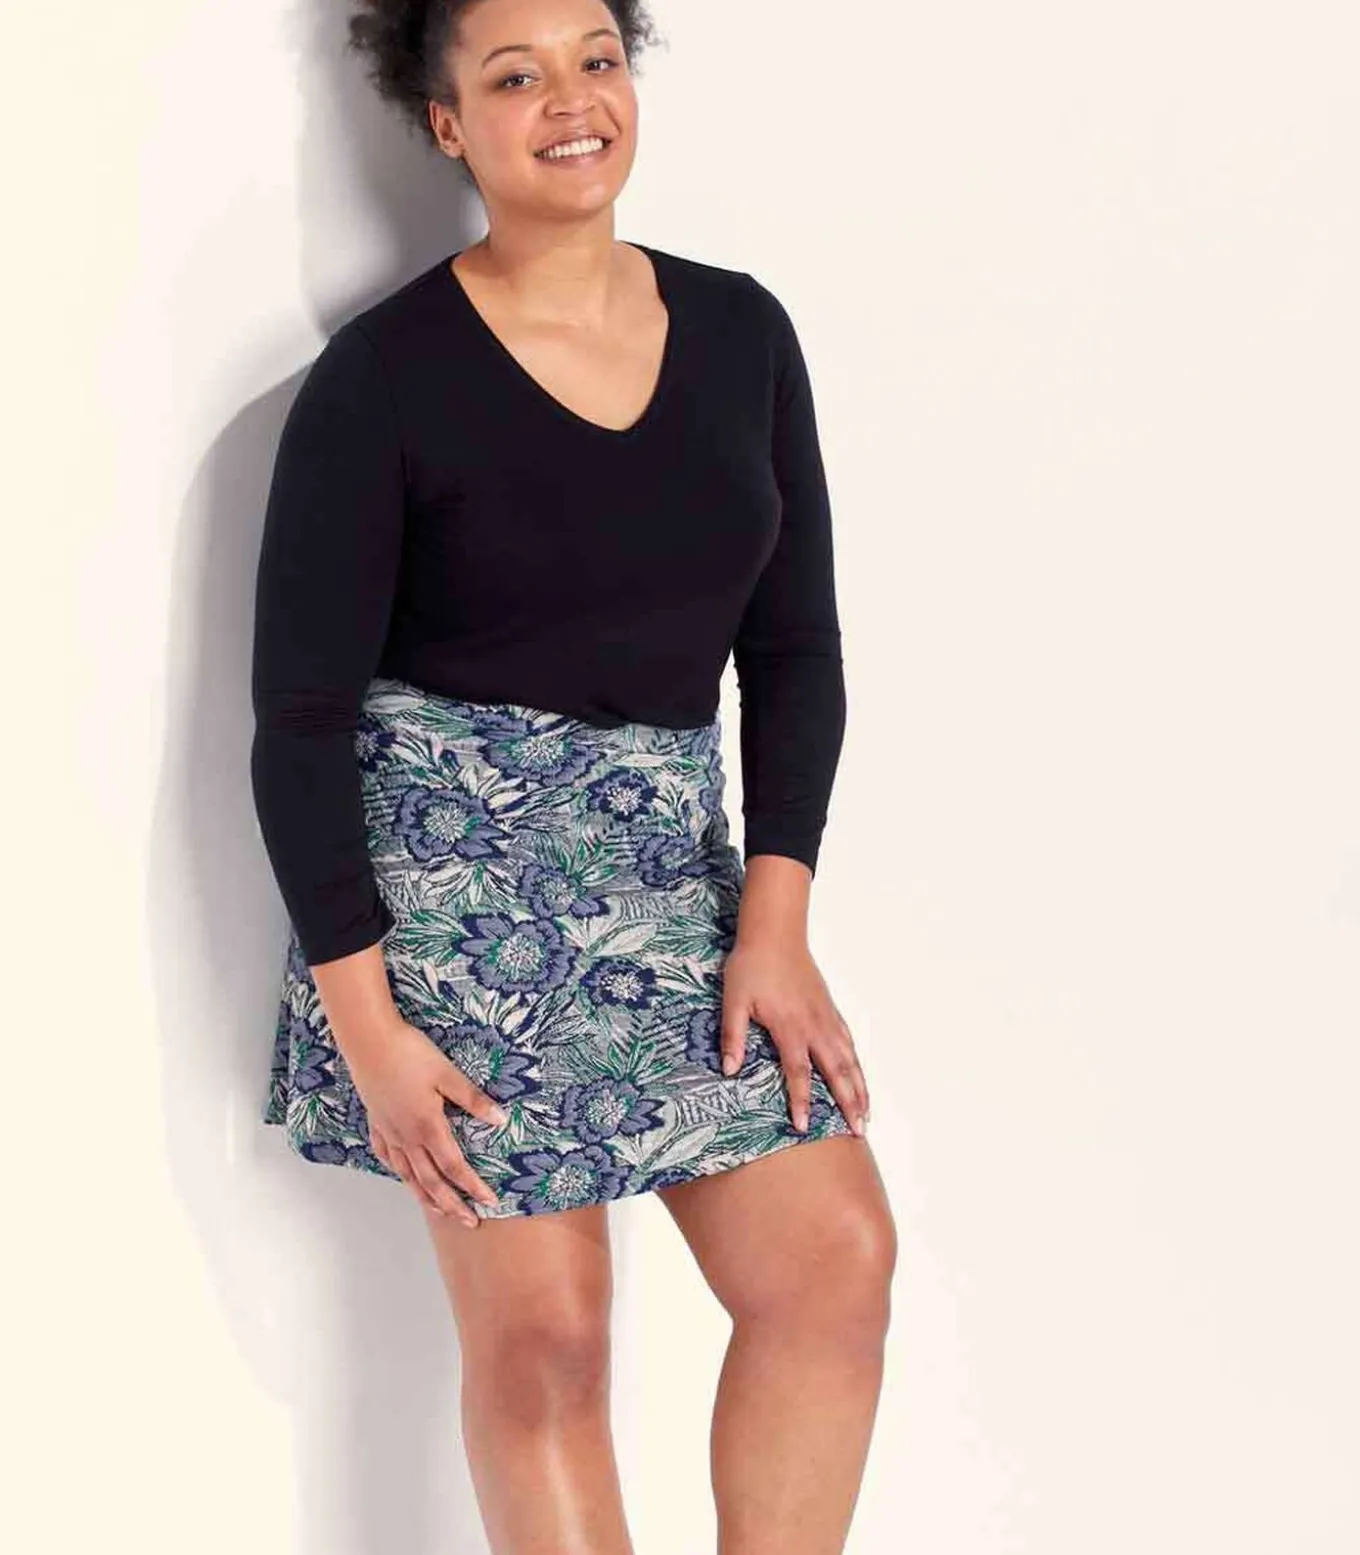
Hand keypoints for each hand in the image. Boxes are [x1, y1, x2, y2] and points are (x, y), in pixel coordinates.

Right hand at [341, 1016, 508, 1226]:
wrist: (369, 1042)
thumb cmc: (410, 1054)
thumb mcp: (448, 1074)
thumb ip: (473, 1100)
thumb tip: (500, 1120)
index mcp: (428, 1127)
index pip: (455, 1167)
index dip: (473, 1187)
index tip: (489, 1203)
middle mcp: (407, 1137)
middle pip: (431, 1181)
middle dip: (452, 1204)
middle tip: (469, 1222)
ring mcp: (389, 1131)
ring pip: (407, 1174)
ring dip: (424, 1196)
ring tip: (438, 1210)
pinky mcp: (376, 1122)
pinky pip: (387, 1156)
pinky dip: (398, 1171)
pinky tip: (403, 1174)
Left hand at [719, 935, 869, 1136]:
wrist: (775, 934)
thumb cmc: (751, 966)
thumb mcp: (733, 1000)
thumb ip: (732, 1036)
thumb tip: (729, 1070)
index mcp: (790, 1028)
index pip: (798, 1073)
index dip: (801, 1101)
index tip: (804, 1127)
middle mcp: (814, 1027)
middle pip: (837, 1072)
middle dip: (848, 1103)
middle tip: (859, 1131)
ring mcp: (826, 1018)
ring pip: (849, 1059)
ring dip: (859, 1087)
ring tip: (867, 1114)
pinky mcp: (830, 1009)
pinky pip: (848, 1042)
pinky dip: (857, 1063)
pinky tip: (859, 1076)